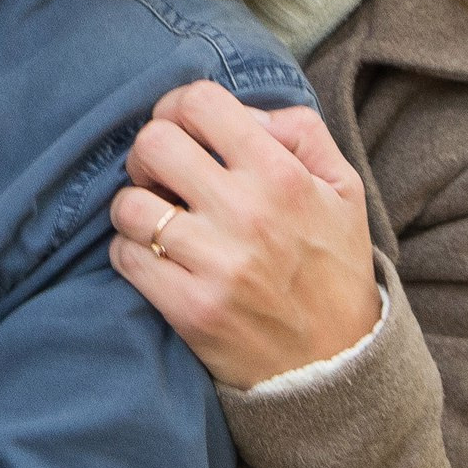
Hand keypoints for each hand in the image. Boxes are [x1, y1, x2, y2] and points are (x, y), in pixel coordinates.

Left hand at [106, 81, 380, 388]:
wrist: (336, 365)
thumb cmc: (333, 267)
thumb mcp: (343, 189)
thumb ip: (301, 131)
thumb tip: (246, 113)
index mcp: (281, 175)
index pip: (200, 102)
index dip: (177, 106)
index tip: (182, 129)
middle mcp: (247, 213)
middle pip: (152, 143)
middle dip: (147, 154)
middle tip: (161, 176)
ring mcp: (216, 263)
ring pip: (128, 204)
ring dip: (134, 208)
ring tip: (157, 221)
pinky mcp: (190, 308)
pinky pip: (124, 256)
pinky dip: (130, 251)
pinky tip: (155, 257)